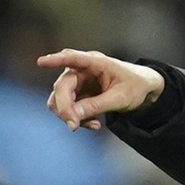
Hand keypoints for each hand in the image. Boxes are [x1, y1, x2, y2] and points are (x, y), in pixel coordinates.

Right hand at [37, 49, 165, 131]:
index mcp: (95, 63)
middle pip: (61, 87)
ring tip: (93, 125)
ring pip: (60, 100)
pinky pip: (69, 109)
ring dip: (71, 116)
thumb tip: (73, 117)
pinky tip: (94, 124)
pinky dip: (78, 119)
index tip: (41, 62)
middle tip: (73, 126)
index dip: (56, 60)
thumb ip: (96, 106)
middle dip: (65, 108)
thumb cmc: (135, 86)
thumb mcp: (119, 98)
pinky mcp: (79, 95)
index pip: (73, 58)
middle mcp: (82, 70)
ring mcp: (79, 83)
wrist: (143, 90)